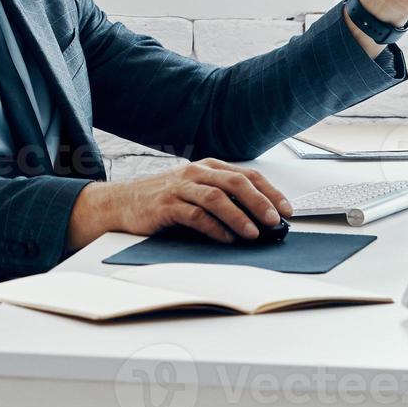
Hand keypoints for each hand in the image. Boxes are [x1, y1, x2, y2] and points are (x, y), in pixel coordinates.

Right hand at [66, 159, 291, 251]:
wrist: (121, 203)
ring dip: (239, 216)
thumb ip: (223, 200)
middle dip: (259, 202)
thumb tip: (260, 221)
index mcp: (207, 167)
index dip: (270, 192)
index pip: (247, 175)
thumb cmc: (162, 200)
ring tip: (254, 233)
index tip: (287, 210)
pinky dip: (213, 228)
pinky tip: (225, 239)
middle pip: (234, 182)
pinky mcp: (165, 205)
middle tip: (275, 220)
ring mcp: (179, 187)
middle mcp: (195, 172)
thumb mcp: (195, 192)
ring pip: (216, 197)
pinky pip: (194, 215)